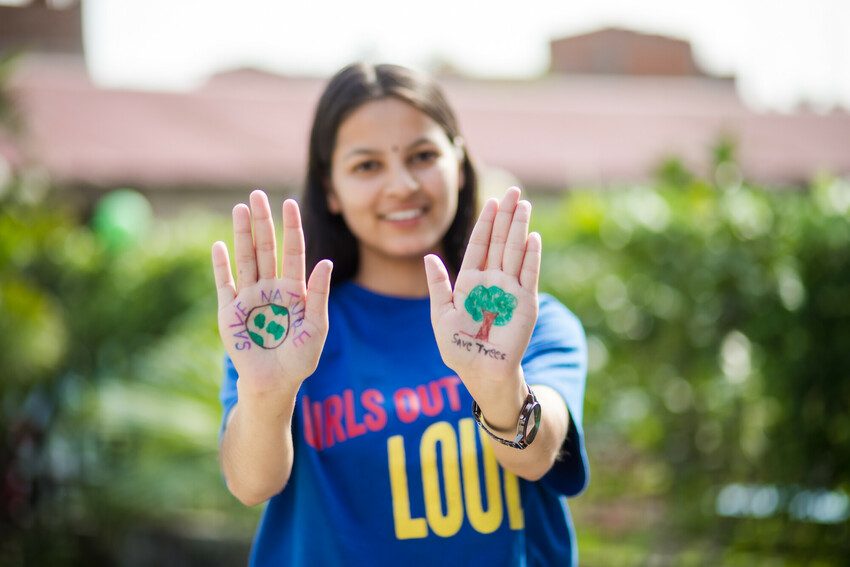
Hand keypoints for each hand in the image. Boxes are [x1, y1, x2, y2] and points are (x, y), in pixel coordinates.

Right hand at [212, 190, 332, 395]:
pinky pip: (224, 284)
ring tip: (240, 208)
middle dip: (262, 222)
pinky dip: (221, 265)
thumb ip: (318, 295)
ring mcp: (248, 298)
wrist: (275, 383)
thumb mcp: (316, 326)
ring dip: (242, 234)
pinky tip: (219, 245)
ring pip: (245, 259)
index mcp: (294, 290)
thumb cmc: (300, 357)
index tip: (289, 202)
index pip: (293, 251)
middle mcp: (270, 288)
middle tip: (257, 194)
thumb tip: (325, 262)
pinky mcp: (229, 312)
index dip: (291, 228)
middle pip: (266, 249)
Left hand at [424, 187, 538, 425]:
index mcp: (470, 281)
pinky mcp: (525, 302)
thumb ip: (439, 285)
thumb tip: (429, 256)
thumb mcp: (442, 314)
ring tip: (524, 204)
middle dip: (505, 216)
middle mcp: (492, 280)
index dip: (485, 223)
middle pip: (499, 241)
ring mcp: (510, 289)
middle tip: (513, 190)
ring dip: (519, 228)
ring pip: (514, 251)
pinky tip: (532, 236)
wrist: (481, 371)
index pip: (479, 245)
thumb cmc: (458, 347)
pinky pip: (528, 274)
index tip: (491, 201)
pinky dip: (531, 256)